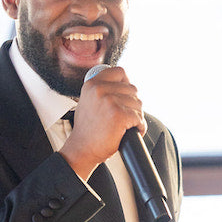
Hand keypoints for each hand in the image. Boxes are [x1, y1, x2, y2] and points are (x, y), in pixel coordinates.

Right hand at [60, 66, 144, 181]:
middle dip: (132, 104)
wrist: (82, 149)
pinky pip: (139, 118)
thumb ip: (101, 90)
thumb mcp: (88, 101)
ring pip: (138, 104)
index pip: (120, 72)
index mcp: (92, 84)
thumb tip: (123, 83)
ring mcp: (110, 102)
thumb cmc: (87, 129)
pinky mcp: (119, 115)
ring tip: (126, 125)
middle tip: (125, 116)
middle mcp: (100, 90)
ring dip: (136, 116)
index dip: (126, 83)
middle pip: (132, 89)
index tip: (125, 94)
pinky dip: (139, 126)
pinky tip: (131, 131)